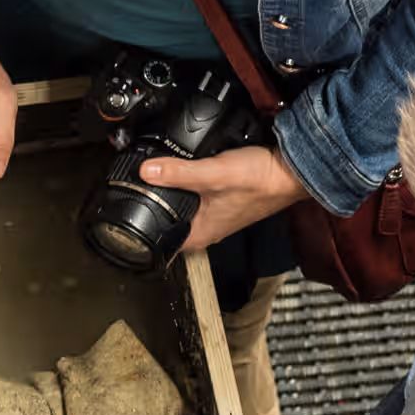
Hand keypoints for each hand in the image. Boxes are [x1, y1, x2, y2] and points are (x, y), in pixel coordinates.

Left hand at [136, 145, 307, 251]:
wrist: (291, 171)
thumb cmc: (261, 180)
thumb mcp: (213, 173)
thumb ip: (179, 173)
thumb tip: (146, 171)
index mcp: (200, 234)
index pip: (160, 243)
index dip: (140, 231)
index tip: (124, 214)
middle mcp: (206, 230)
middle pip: (167, 223)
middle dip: (150, 207)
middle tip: (131, 189)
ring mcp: (214, 216)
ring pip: (181, 210)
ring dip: (168, 196)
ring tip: (150, 179)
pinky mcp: (221, 201)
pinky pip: (194, 198)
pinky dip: (185, 186)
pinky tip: (181, 172)